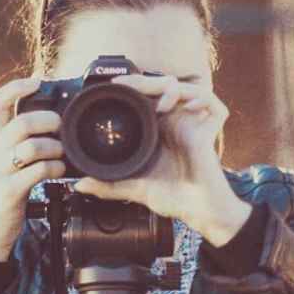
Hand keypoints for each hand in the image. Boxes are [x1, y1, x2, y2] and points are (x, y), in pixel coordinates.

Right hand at [0, 77, 66, 260]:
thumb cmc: (5, 188)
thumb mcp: (6, 158)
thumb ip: (22, 138)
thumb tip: (54, 116)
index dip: (15, 87)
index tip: (37, 82)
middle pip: (20, 123)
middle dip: (47, 121)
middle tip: (60, 128)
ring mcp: (0, 172)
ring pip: (30, 147)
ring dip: (54, 149)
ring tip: (61, 155)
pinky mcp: (8, 193)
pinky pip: (35, 173)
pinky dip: (53, 170)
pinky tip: (59, 173)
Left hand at [72, 74, 251, 245]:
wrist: (198, 211)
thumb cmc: (173, 198)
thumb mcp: (134, 188)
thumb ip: (108, 185)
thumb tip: (79, 185)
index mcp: (159, 130)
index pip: (147, 97)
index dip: (134, 86)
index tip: (114, 85)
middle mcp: (176, 123)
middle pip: (165, 87)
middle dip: (147, 81)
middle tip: (128, 84)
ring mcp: (194, 125)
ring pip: (187, 89)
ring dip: (172, 89)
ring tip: (161, 104)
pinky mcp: (210, 132)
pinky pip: (214, 106)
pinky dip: (203, 99)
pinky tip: (190, 107)